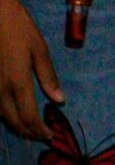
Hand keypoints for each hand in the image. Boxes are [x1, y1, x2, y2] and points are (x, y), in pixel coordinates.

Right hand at [0, 0, 60, 139]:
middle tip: (40, 135)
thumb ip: (48, 77)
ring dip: (15, 125)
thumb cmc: (19, 28)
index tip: (50, 135)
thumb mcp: (40, 49)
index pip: (29, 117)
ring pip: (0, 116)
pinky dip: (3, 114)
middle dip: (27, 132)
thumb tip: (59, 100)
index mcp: (17, 83)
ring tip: (29, 128)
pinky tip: (11, 112)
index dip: (39, 130)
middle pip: (13, 121)